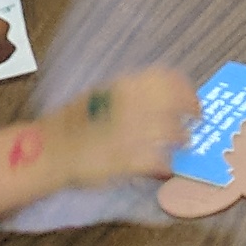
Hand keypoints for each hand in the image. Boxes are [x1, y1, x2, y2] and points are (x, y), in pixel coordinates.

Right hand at [41, 64, 194, 189]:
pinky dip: (167, 164)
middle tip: (196, 122)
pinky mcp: (127, 160)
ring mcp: (130, 133)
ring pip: (173, 132)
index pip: (167, 79)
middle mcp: (131, 105)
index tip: (192, 98)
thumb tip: (159, 96)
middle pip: (176, 103)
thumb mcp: (101, 95)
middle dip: (191, 112)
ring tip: (183, 144)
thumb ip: (129, 94)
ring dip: (182, 139)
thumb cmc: (73, 123)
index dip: (185, 89)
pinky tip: (167, 167)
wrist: (48, 150)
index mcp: (123, 86)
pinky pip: (159, 161)